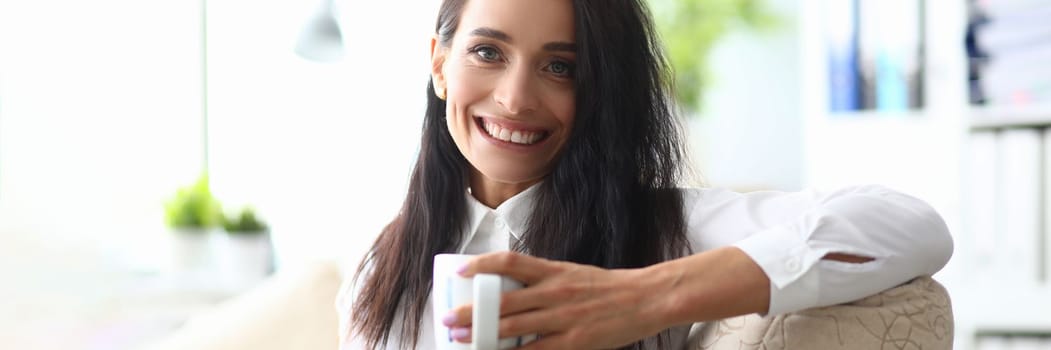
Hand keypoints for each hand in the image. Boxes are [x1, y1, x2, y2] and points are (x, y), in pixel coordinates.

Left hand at [443, 252, 672, 348]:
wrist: (646, 299)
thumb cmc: (609, 288)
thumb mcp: (573, 274)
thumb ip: (545, 281)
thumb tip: (512, 289)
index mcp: (554, 271)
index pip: (511, 261)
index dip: (482, 264)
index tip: (461, 270)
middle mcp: (554, 292)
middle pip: (502, 300)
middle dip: (470, 311)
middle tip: (447, 319)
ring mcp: (562, 319)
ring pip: (512, 328)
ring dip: (481, 336)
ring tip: (461, 340)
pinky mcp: (573, 343)